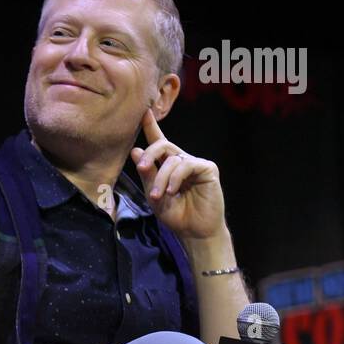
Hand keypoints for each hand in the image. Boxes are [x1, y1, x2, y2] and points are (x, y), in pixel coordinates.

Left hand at [129, 110, 225, 240]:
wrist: (194, 231)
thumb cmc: (175, 215)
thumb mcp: (153, 195)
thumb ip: (147, 174)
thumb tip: (136, 151)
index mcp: (167, 166)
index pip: (159, 142)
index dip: (151, 126)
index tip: (143, 112)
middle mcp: (181, 161)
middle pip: (162, 145)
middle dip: (149, 155)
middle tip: (142, 168)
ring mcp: (195, 163)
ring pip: (172, 159)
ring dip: (161, 177)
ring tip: (158, 195)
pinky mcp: (207, 169)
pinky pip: (186, 165)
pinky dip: (175, 178)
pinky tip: (171, 191)